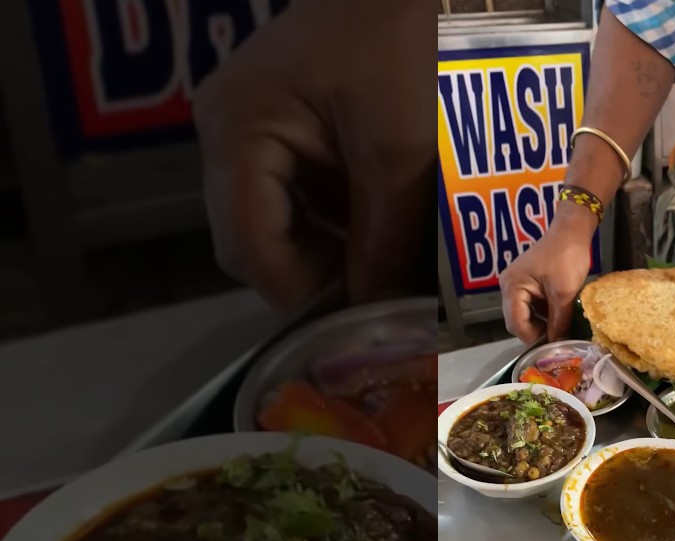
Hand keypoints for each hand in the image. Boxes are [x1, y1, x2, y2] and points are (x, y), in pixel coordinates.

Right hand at [194, 0, 434, 310]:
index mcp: (238, 131)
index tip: (359, 306)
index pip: (246, 247)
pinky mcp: (269, 127)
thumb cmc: (400, 47)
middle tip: (375, 277)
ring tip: (380, 246)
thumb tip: (374, 307)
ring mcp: (241, 128)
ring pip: (268, 223)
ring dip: (322, 245)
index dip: (300, 289)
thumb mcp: (401, 152)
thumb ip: (383, 238)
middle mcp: (222, 132)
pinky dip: (328, 215)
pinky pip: (286, 194)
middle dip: (311, 269)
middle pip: (247, 241)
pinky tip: (372, 213)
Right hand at [499, 204, 596, 342]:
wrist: (572, 231)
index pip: (516, 323)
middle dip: (535, 332)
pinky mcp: (526, 282)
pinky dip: (542, 313)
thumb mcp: (564, 292)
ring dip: (539, 323)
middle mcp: (508, 286)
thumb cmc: (566, 257)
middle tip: (557, 339)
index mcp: (512, 287)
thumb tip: (558, 344)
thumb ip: (559, 320)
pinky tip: (557, 316)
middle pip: (516, 320)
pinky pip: (530, 305)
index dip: (533, 338)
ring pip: (524, 314)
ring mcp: (516, 284)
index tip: (552, 346)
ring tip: (559, 329)